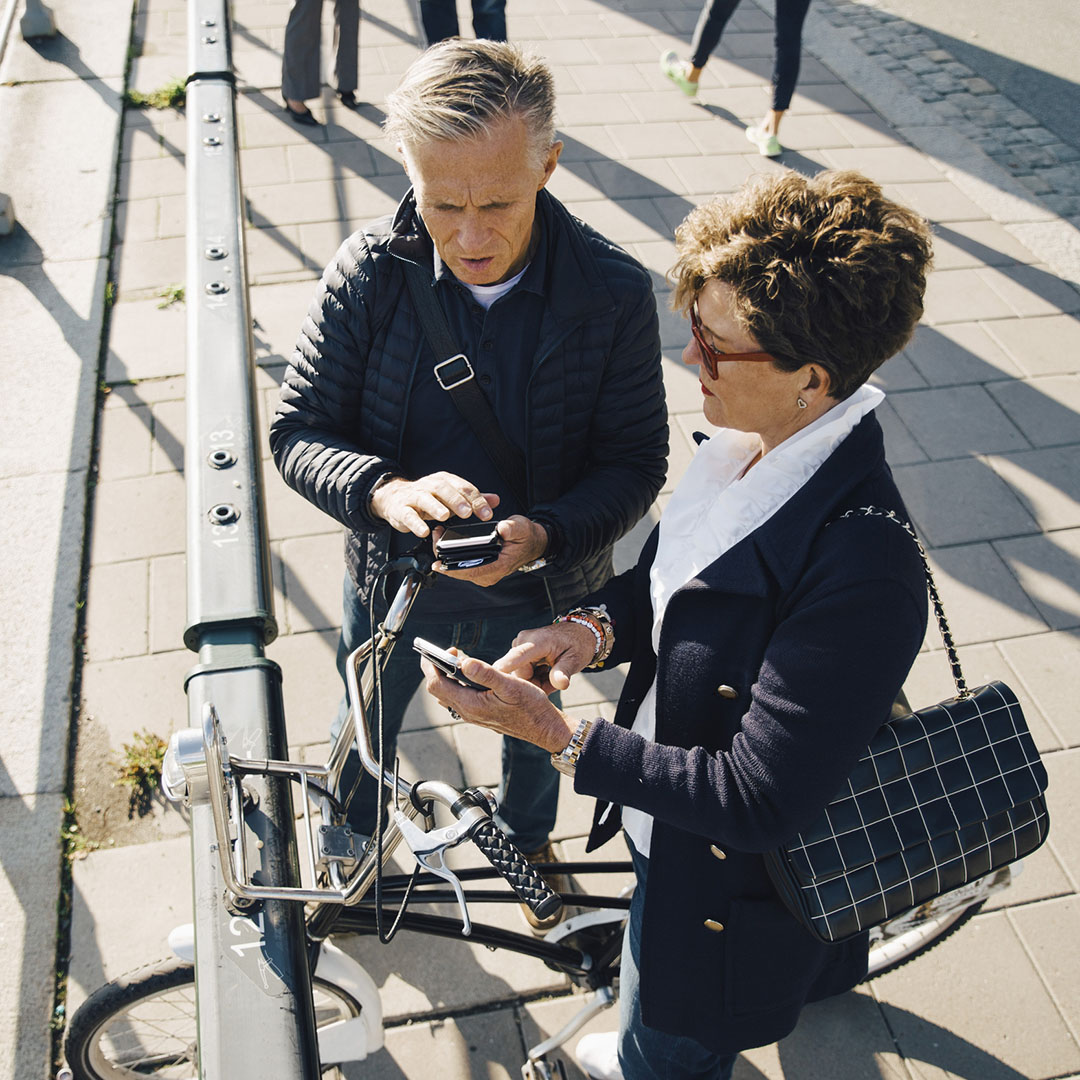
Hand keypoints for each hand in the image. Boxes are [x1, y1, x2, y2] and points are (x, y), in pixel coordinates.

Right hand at [370, 473, 497, 536]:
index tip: (487, 514)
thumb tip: (495, 500)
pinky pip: (408, 515)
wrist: (394, 499)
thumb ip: (473, 499)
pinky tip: (424, 531)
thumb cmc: (427, 499)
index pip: (463, 487)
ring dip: (435, 507)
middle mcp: (429, 486)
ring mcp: (414, 497)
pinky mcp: (401, 509)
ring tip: (445, 516)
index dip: (476, 500)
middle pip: (444, 489)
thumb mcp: (451, 497)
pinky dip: (415, 523)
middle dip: (456, 500)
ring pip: (425, 498)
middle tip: (467, 512)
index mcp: (444, 481)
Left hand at [419, 652, 575, 753]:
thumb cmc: (531, 707)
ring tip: (456, 659)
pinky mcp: (479, 714)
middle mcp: (467, 712)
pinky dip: (456, 683)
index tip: (440, 650)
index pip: (436, 684)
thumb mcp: (511, 686)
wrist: (543, 728)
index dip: (432, 665)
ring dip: (445, 676)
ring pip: (446, 694)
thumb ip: (486, 674)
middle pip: (437, 689)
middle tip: (449, 651)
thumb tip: (464, 662)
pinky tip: (469, 674)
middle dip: (435, 668)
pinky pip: (458, 698)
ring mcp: (472, 714)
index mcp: (471, 704)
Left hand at [431, 515, 548, 587]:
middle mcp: (489, 574)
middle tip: (435, 538)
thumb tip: (501, 529)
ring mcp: (484, 574)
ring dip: (447, 557)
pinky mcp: (481, 570)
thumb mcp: (521, 527)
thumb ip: (511, 528)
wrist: (532, 543)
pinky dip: (453, 557)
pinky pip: (462, 567)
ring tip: (438, 538)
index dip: (452, 570)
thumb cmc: (526, 537)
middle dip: (445, 557)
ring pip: (459, 570)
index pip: (471, 572)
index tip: (438, 563)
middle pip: (460, 572)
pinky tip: (446, 545)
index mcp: (499, 566)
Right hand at [493, 623, 595, 692]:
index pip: (517, 657)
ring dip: (535, 680)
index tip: (489, 679)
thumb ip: (565, 673)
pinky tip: (545, 671)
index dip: (503, 669)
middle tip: (554, 680)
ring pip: (518, 675)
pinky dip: (533, 676)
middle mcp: (522, 641)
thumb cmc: (577, 646)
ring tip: (551, 673)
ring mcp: (518, 645)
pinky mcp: (517, 650)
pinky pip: (520, 671)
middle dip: (534, 683)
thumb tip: (561, 684)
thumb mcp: (575, 660)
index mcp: (537, 641)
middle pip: (518, 674)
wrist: (577, 634)